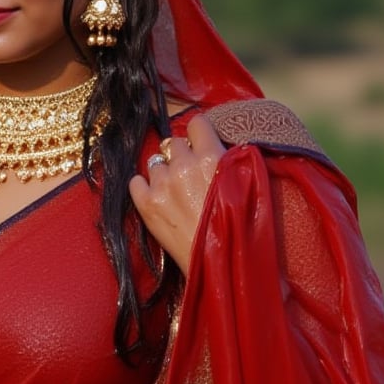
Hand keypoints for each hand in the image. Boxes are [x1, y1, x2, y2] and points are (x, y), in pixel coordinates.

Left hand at [129, 114, 224, 274]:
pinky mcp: (146, 204)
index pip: (196, 122)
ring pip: (155, 162)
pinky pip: (136, 181)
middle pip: (174, 144)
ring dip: (164, 172)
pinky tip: (157, 198)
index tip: (201, 144)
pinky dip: (144, 187)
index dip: (199, 134)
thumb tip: (220, 146)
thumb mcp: (247, 185)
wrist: (219, 261)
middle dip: (182, 156)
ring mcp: (161, 185)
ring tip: (176, 191)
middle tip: (191, 176)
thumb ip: (231, 160)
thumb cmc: (239, 227)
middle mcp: (183, 166)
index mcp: (211, 157)